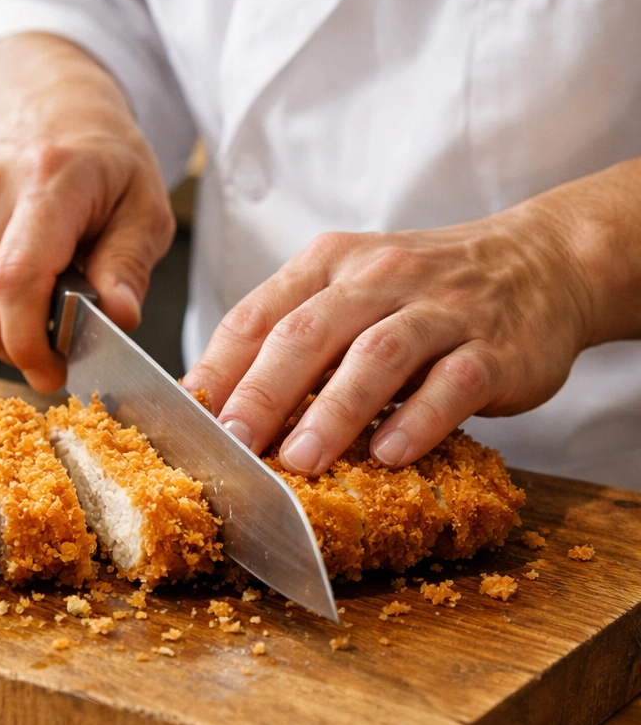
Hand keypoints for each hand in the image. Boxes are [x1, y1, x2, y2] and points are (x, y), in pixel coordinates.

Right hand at [0, 34, 174, 391]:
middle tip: (60, 340)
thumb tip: (119, 317)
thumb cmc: (102, 165)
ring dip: (2, 332)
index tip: (54, 372)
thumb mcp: (144, 207)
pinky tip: (7, 286)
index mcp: (48, 178)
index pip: (16, 277)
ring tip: (40, 301)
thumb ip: (129, 264)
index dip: (28, 342)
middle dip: (23, 348)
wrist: (45, 110)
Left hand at [181, 164, 640, 475]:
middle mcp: (379, 277)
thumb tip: (217, 401)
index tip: (188, 414)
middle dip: (265, 390)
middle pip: (309, 332)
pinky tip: (390, 455)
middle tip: (234, 440)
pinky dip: (418, 420)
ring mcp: (440, 309)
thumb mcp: (349, 291)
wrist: (536, 264)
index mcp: (328, 264)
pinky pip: (453, 383)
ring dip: (334, 410)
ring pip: (378, 355)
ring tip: (300, 459)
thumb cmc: (419, 293)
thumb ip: (291, 335)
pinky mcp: (495, 347)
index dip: (220, 366)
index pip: (259, 313)